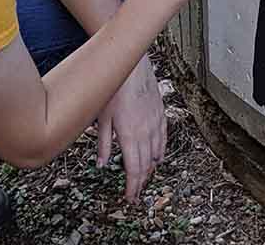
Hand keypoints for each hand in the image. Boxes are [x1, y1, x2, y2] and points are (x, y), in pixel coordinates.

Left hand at [96, 60, 165, 201]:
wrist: (132, 66)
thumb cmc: (115, 89)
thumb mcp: (102, 118)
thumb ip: (102, 143)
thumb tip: (100, 164)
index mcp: (130, 136)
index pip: (133, 169)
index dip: (132, 186)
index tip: (130, 197)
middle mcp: (146, 132)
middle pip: (145, 165)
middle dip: (140, 182)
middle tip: (135, 193)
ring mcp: (155, 123)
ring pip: (156, 153)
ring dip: (150, 168)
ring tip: (144, 178)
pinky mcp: (160, 114)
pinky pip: (163, 138)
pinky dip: (160, 151)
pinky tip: (157, 157)